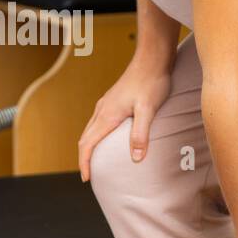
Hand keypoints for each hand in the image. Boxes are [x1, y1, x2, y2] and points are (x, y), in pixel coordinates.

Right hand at [78, 60, 172, 180]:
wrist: (152, 58)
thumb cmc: (151, 82)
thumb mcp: (148, 110)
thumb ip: (140, 134)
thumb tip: (135, 159)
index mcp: (107, 115)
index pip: (87, 144)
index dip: (84, 163)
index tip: (86, 178)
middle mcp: (102, 109)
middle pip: (85, 138)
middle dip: (84, 157)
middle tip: (89, 174)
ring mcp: (106, 103)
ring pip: (90, 129)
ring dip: (89, 146)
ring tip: (96, 160)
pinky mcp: (112, 100)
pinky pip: (98, 122)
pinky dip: (96, 135)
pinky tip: (108, 139)